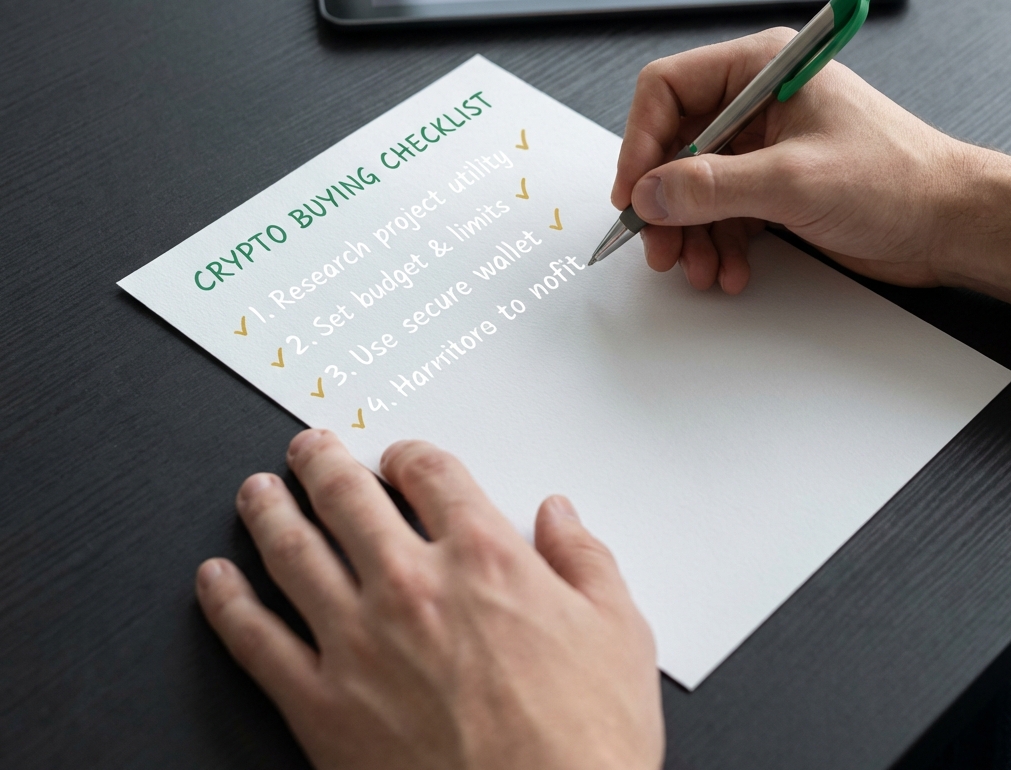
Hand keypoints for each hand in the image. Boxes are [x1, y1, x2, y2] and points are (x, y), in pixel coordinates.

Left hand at [195, 431, 663, 769]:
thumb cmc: (585, 744)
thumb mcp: (618, 633)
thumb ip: (586, 558)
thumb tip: (561, 513)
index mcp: (484, 558)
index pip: (432, 474)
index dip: (411, 455)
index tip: (400, 456)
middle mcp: (413, 585)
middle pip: (348, 496)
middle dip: (323, 462)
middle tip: (309, 447)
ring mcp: (359, 643)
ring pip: (293, 552)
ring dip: (269, 511)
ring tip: (256, 491)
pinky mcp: (321, 706)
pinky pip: (256, 640)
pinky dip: (227, 602)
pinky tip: (216, 579)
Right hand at [613, 29, 1010, 305]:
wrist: (950, 225)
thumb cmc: (900, 179)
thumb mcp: (794, 179)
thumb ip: (712, 186)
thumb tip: (650, 193)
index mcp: (762, 69)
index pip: (668, 89)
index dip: (641, 141)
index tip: (634, 191)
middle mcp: (757, 103)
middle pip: (675, 145)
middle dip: (665, 200)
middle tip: (658, 242)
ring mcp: (764, 147)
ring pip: (694, 186)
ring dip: (690, 232)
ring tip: (698, 267)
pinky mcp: (772, 186)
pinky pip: (721, 212)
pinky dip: (718, 244)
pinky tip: (730, 268)